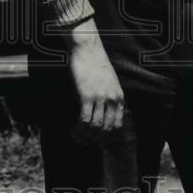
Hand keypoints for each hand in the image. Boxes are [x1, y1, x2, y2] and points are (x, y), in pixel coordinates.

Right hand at [64, 19, 123, 144]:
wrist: (88, 49)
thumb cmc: (95, 63)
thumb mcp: (110, 81)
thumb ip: (110, 96)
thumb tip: (104, 113)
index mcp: (119, 96)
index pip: (117, 125)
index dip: (107, 137)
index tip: (97, 140)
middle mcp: (112, 99)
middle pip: (106, 128)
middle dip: (95, 139)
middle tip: (85, 142)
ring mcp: (100, 98)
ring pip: (95, 127)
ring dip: (85, 136)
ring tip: (77, 138)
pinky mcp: (86, 96)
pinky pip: (84, 119)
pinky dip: (78, 129)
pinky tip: (73, 131)